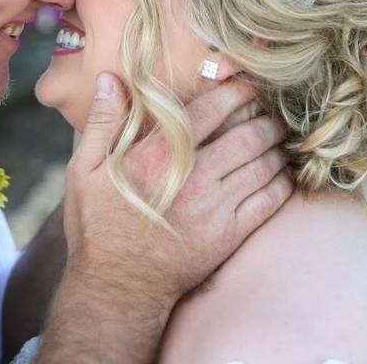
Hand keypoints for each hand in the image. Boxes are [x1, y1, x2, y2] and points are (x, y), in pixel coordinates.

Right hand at [63, 72, 291, 303]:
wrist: (117, 287)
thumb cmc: (97, 226)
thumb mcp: (84, 170)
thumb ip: (101, 123)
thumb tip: (109, 80)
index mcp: (158, 156)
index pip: (210, 110)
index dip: (235, 92)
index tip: (246, 84)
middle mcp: (193, 178)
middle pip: (248, 135)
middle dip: (265, 118)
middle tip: (268, 111)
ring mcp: (215, 208)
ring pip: (264, 165)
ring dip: (276, 147)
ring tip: (276, 138)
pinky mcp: (230, 235)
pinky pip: (270, 200)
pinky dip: (282, 182)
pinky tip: (280, 173)